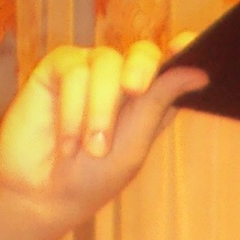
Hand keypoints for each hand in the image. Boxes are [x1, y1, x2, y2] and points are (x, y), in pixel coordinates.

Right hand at [0, 35, 207, 232]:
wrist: (40, 193)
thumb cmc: (92, 177)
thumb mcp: (133, 145)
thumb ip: (159, 103)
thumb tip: (199, 72)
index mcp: (151, 100)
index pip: (174, 65)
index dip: (186, 48)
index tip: (189, 45)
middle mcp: (122, 79)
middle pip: (143, 53)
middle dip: (142, 68)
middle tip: (134, 89)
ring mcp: (90, 71)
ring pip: (107, 62)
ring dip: (99, 108)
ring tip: (90, 148)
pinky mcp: (58, 68)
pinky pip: (73, 69)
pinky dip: (72, 106)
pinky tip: (67, 140)